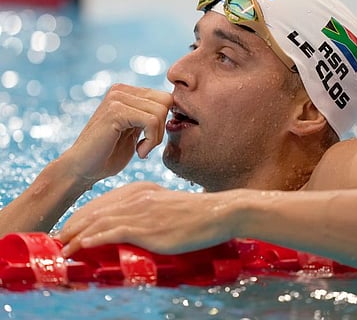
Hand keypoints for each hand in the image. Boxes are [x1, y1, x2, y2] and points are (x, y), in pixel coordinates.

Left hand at [58, 182, 234, 256]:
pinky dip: (93, 239)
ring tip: (62, 247)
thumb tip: (137, 224)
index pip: (104, 202)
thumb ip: (149, 209)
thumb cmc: (197, 212)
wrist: (218, 212)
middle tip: (59, 237)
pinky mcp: (148, 227)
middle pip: (96, 210)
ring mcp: (142, 212)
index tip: (72, 226)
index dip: (84, 215)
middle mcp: (137, 198)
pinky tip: (80, 246)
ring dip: (77, 236)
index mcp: (141, 190)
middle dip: (74, 225)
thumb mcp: (169, 204)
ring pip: (99, 222)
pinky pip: (113, 232)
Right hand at [63, 84, 172, 183]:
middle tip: (147, 146)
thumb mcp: (136, 131)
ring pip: (160, 111)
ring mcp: (117, 98)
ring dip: (157, 137)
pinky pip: (152, 121)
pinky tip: (140, 152)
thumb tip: (175, 106)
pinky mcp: (115, 111)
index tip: (151, 140)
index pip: (165, 98)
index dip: (164, 122)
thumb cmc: (109, 154)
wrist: (83, 169)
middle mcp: (121, 90)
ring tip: (142, 150)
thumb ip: (150, 117)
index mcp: (127, 92)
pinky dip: (152, 141)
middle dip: (162, 128)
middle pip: (166, 101)